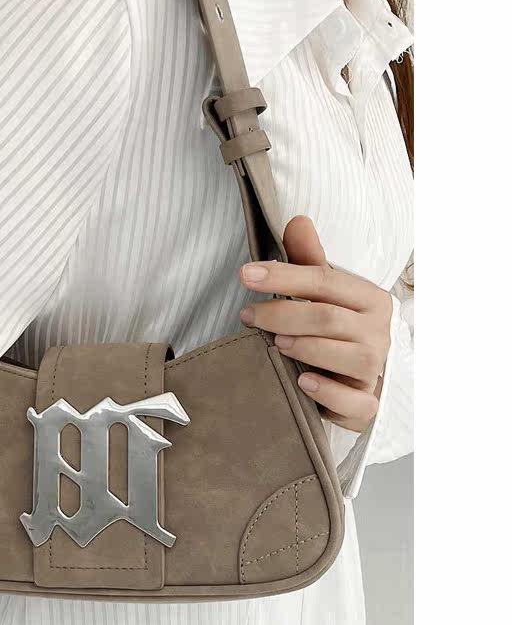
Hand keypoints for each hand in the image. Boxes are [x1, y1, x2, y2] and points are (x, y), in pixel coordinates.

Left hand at [239, 216, 391, 432]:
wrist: (355, 379)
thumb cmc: (335, 330)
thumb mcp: (322, 293)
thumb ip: (308, 260)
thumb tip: (297, 220)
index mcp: (370, 298)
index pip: (324, 280)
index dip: (283, 276)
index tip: (246, 274)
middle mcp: (379, 332)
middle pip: (327, 317)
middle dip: (282, 314)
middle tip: (249, 315)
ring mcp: (375, 369)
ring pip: (343, 355)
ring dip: (303, 347)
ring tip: (274, 344)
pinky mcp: (367, 403)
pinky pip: (353, 400)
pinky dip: (327, 391)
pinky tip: (303, 382)